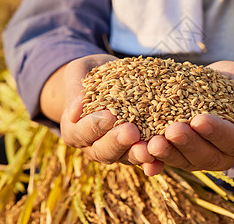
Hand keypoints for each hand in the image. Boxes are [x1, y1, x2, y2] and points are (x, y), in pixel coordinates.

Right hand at [60, 54, 163, 173]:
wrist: (111, 79)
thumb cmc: (92, 72)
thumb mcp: (80, 71)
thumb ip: (76, 88)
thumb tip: (75, 111)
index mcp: (74, 130)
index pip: (81, 132)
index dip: (94, 126)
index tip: (108, 116)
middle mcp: (93, 146)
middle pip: (103, 151)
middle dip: (117, 142)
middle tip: (131, 132)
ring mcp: (116, 151)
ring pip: (125, 158)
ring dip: (137, 155)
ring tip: (148, 149)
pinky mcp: (135, 151)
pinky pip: (144, 160)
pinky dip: (152, 163)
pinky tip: (160, 162)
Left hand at [147, 61, 233, 171]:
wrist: (222, 87)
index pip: (231, 139)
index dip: (215, 131)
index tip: (199, 120)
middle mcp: (222, 155)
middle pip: (205, 155)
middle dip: (187, 143)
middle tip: (172, 131)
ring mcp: (198, 156)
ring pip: (183, 160)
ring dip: (167, 153)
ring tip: (151, 144)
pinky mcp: (179, 153)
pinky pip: (166, 160)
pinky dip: (154, 161)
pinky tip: (140, 155)